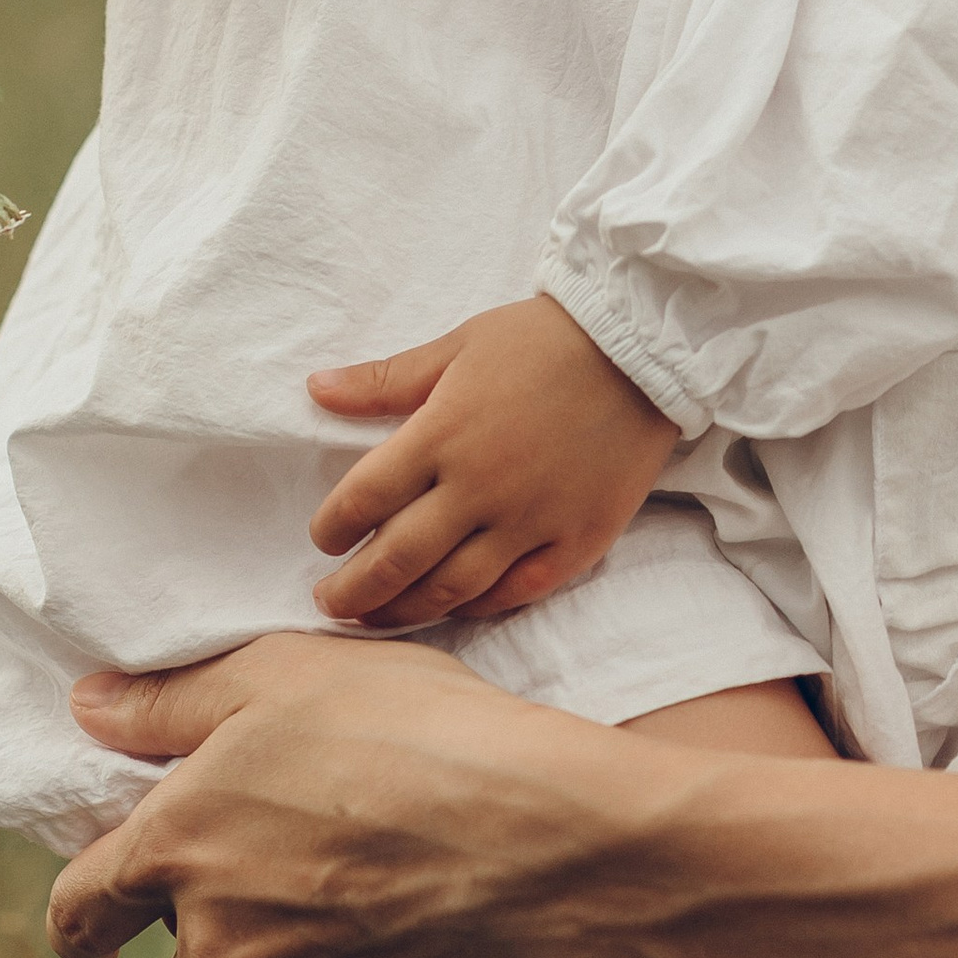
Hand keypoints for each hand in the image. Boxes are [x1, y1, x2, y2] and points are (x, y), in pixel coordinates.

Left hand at [49, 633, 613, 957]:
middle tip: (252, 920)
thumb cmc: (401, 729)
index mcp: (174, 854)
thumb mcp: (279, 672)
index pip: (77, 917)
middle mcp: (219, 951)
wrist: (530, 826)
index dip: (83, 923)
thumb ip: (172, 699)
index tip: (96, 930)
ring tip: (339, 933)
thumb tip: (86, 708)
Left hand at [305, 295, 679, 628]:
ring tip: (377, 619)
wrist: (642, 347)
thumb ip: (384, 380)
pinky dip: (479, 606)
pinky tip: (455, 607)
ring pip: (453, 587)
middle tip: (329, 604)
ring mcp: (531, 521)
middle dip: (354, 590)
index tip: (322, 539)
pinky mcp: (577, 541)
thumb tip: (315, 388)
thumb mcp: (457, 344)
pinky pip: (518, 592)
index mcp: (444, 434)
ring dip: (406, 610)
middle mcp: (481, 487)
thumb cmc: (542, 339)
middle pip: (399, 558)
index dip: (333, 527)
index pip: (365, 498)